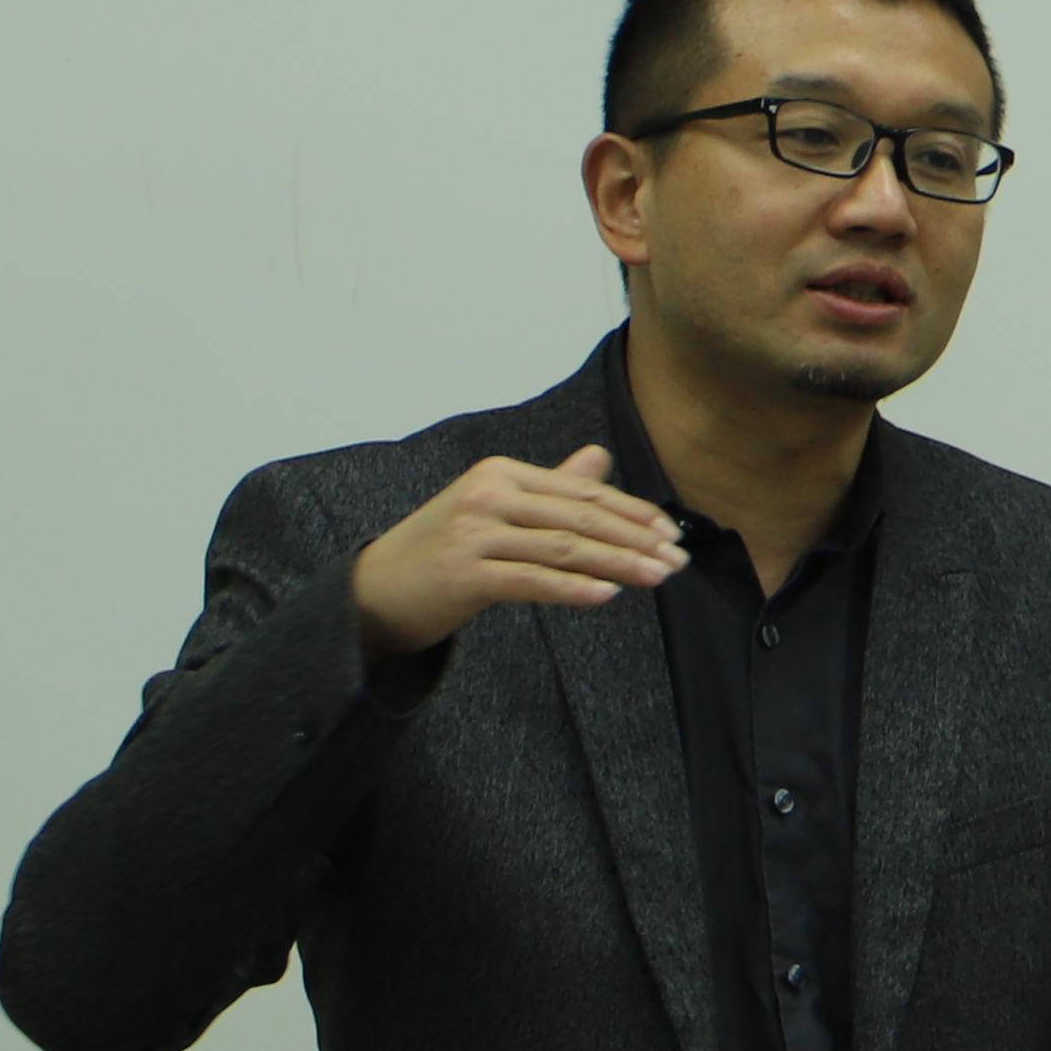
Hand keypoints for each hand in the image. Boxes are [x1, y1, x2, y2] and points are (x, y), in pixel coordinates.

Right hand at [352, 443, 683, 655]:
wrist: (374, 591)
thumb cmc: (442, 551)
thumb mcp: (495, 508)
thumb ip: (550, 487)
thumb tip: (599, 457)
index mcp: (502, 473)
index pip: (582, 491)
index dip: (632, 512)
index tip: (670, 533)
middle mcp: (488, 494)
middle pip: (579, 517)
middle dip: (635, 539)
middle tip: (677, 559)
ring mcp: (473, 533)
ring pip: (563, 548)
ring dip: (617, 564)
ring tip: (657, 577)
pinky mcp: (463, 574)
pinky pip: (530, 580)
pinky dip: (573, 587)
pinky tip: (607, 594)